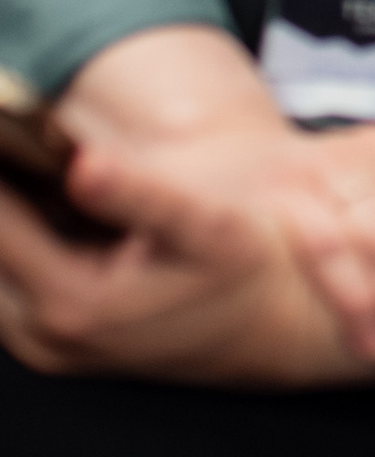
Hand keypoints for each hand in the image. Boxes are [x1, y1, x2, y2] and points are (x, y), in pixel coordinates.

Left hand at [0, 123, 366, 390]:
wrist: (265, 325)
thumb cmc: (243, 267)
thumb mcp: (208, 223)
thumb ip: (139, 192)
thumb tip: (81, 164)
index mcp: (73, 301)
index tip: (4, 115)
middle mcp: (44, 334)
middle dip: (4, 195)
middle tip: (12, 138)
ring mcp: (44, 344)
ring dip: (8, 222)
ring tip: (22, 164)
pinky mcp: (53, 342)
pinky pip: (10, 289)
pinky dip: (17, 247)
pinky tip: (43, 207)